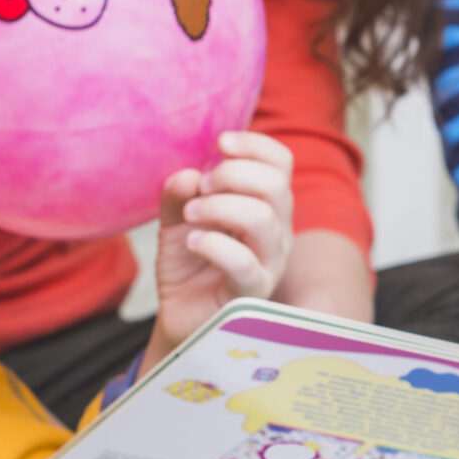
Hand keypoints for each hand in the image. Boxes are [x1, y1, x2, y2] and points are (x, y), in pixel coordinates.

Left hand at [149, 131, 293, 363]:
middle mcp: (277, 231)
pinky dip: (212, 244)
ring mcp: (270, 263)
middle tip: (200, 188)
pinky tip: (190, 243)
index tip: (219, 142)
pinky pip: (242, 262)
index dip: (254, 145)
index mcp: (267, 206)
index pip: (280, 163)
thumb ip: (180, 194)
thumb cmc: (188, 266)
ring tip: (190, 215)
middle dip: (231, 175)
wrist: (181, 316)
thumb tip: (187, 174)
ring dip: (218, 207)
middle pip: (275, 184)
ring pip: (262, 218)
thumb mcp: (178, 220)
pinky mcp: (252, 293)